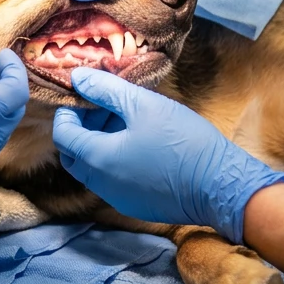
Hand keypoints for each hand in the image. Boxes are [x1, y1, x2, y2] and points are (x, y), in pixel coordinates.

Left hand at [52, 67, 283, 242]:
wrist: (220, 184)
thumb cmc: (182, 140)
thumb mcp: (143, 105)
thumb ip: (105, 89)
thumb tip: (76, 77)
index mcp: (98, 158)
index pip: (62, 135)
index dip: (67, 112)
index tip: (85, 95)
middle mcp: (101, 184)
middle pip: (74, 154)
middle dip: (82, 128)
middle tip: (105, 106)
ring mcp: (118, 198)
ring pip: (93, 169)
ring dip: (99, 144)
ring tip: (126, 120)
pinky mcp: (136, 205)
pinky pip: (112, 181)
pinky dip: (114, 161)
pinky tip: (140, 144)